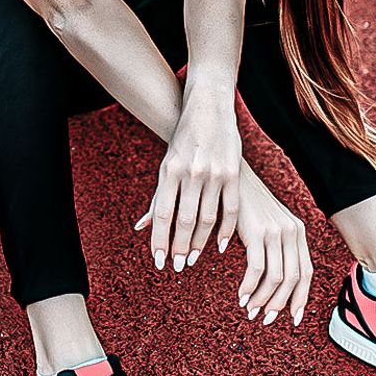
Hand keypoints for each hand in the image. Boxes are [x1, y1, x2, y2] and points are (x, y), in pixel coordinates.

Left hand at [134, 100, 242, 271]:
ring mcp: (214, 173)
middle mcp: (191, 173)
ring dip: (199, 243)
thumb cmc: (182, 141)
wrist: (208, 109)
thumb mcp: (166, 165)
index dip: (160, 240)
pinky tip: (222, 247)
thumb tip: (141, 227)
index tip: (159, 261)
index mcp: (170, 171)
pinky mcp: (233, 173)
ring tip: (192, 259)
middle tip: (177, 267)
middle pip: (184, 220)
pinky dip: (227, 230)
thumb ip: (158, 197)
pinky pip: (231, 209)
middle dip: (179, 247)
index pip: (163, 214)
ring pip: (207, 218)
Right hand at [232, 172, 311, 325]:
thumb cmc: (247, 203)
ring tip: (250, 310)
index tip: (293, 318)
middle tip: (265, 319)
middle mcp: (292, 232)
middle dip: (280, 304)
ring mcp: (277, 232)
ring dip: (263, 299)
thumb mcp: (267, 224)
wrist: (234, 176)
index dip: (301, 298)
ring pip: (277, 278)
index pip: (306, 273)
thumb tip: (273, 279)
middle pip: (294, 280)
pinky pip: (258, 268)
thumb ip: (275, 247)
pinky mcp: (258, 231)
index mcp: (298, 232)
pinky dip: (250, 286)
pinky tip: (241, 295)